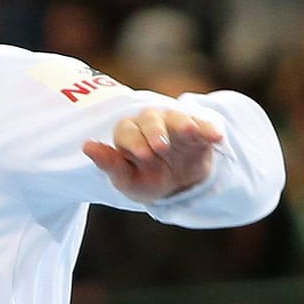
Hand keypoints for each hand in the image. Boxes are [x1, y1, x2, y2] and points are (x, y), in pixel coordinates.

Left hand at [82, 107, 221, 202]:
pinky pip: (204, 125)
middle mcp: (150, 123)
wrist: (177, 185)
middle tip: (161, 148)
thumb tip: (87, 146)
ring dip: (183, 123)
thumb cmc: (145, 180)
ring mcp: (175, 124)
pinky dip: (209, 129)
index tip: (142, 155)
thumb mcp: (127, 180)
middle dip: (155, 131)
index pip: (126, 131)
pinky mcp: (198, 130)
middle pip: (150, 119)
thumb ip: (109, 164)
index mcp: (129, 134)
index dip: (133, 141)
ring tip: (189, 132)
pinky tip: (217, 137)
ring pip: (177, 117)